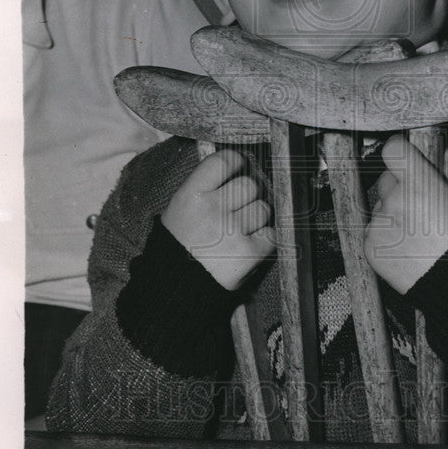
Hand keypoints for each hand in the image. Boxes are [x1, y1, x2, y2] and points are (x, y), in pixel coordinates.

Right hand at [161, 148, 274, 289]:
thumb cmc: (180, 244)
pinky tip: (247, 246)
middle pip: (250, 184)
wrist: (176, 288)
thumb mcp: (180, 208)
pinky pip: (271, 235)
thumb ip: (205, 186)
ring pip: (264, 209)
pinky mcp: (249, 252)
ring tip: (238, 232)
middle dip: (247, 196)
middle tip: (236, 209)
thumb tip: (236, 163)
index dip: (236, 162)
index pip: (224, 161)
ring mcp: (232, 231)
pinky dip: (264, 241)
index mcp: (191, 195)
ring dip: (256, 219)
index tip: (237, 168)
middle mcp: (212, 210)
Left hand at [364, 134, 447, 293]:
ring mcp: (378, 225)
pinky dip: (386, 235)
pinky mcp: (370, 246)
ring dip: (394, 213)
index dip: (402, 152)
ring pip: (381, 206)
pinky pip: (374, 230)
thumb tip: (440, 151)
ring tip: (419, 233)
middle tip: (423, 206)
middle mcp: (394, 201)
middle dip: (401, 186)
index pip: (393, 149)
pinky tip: (409, 247)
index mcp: (419, 183)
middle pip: (387, 179)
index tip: (409, 159)